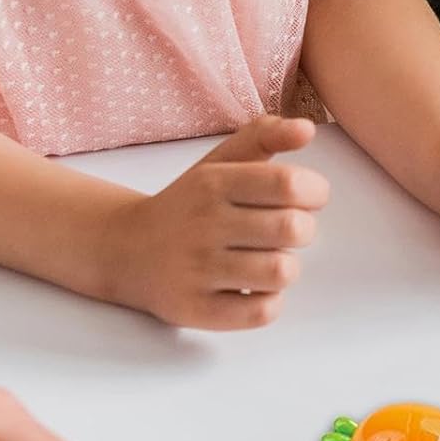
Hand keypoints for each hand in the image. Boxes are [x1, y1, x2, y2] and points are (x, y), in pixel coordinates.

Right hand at [100, 116, 329, 329]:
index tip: (306, 198)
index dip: (315, 192)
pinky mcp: (194, 309)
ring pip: (282, 272)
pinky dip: (269, 302)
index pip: (289, 183)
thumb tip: (306, 128)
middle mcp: (203, 223)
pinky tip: (252, 288)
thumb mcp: (220, 161)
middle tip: (283, 232)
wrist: (124, 249)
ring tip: (265, 260)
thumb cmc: (191, 204)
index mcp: (214, 182)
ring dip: (285, 267)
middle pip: (294, 229)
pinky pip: (261, 312)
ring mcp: (196, 269)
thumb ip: (265, 136)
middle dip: (303, 231)